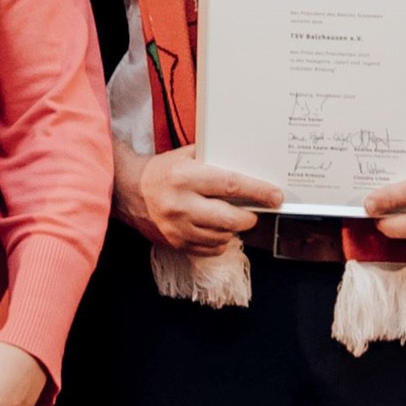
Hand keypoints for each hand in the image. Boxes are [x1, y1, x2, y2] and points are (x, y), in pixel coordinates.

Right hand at [118, 147, 281, 255]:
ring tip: (231, 219)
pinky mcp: (176, 243)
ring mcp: (178, 227)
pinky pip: (210, 250)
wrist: (129, 191)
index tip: (275, 196)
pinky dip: (220, 242)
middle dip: (249, 218)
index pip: (230, 185)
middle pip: (229, 219)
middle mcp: (181, 204)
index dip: (257, 192)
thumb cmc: (164, 170)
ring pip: (222, 237)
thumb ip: (214, 159)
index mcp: (186, 177)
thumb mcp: (187, 155)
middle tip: (253, 213)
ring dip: (233, 230)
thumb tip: (249, 164)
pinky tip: (216, 230)